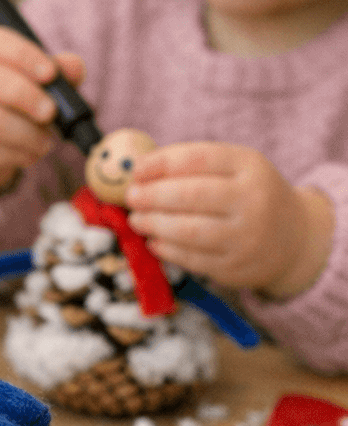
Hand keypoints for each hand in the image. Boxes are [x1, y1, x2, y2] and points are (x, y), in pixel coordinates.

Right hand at [0, 25, 85, 212]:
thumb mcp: (25, 82)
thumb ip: (52, 71)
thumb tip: (76, 67)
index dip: (25, 55)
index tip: (51, 74)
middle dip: (27, 96)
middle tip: (50, 112)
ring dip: (28, 133)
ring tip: (46, 141)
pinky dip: (19, 155)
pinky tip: (30, 154)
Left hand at [125, 141, 333, 296]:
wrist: (293, 239)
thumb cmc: (248, 196)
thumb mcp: (236, 169)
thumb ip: (193, 166)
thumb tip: (137, 168)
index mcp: (250, 166)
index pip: (198, 159)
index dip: (161, 163)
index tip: (136, 170)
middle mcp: (252, 200)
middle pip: (191, 195)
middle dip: (153, 196)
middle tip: (131, 197)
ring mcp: (245, 236)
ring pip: (188, 230)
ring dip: (154, 224)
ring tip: (137, 220)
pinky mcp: (234, 267)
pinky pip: (191, 258)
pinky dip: (166, 248)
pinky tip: (153, 240)